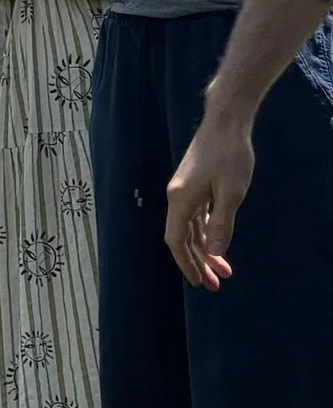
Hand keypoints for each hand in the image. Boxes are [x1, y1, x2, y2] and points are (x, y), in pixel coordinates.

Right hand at [166, 109, 255, 290]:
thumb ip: (221, 224)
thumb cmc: (229, 156)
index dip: (186, 263)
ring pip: (191, 228)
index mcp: (180, 201)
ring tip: (223, 271)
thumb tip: (214, 252)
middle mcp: (177, 198)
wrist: (225, 122)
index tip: (199, 283)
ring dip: (205, 250)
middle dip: (197, 263)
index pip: (177, 240)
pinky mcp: (194, 185)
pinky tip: (218, 243)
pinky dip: (206, 233)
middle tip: (213, 285)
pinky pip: (197, 217)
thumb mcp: (231, 193)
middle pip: (183, 238)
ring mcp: (185, 191)